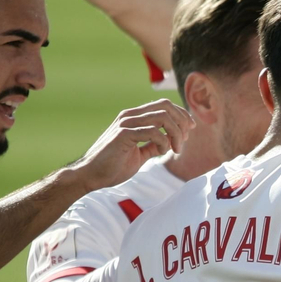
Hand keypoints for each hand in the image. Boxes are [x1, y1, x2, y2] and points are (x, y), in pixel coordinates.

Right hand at [70, 100, 194, 192]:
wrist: (91, 175)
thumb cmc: (113, 166)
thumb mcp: (140, 154)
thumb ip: (153, 145)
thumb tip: (169, 141)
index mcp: (133, 117)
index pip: (163, 105)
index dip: (181, 115)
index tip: (190, 130)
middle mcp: (130, 116)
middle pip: (166, 106)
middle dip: (182, 122)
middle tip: (183, 141)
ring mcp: (126, 123)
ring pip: (162, 117)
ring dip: (175, 133)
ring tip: (175, 149)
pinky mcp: (123, 134)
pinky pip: (153, 131)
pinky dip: (163, 142)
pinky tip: (162, 152)